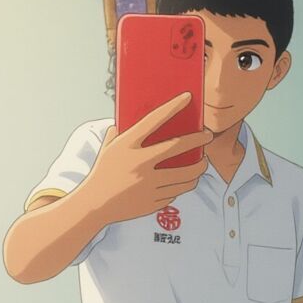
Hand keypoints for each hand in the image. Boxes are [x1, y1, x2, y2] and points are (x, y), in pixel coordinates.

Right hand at [81, 92, 211, 225]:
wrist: (94, 204)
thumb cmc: (102, 172)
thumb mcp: (109, 148)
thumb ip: (120, 132)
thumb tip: (133, 119)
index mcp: (127, 145)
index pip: (154, 119)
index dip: (172, 106)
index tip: (187, 97)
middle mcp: (140, 163)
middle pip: (178, 147)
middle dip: (198, 140)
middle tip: (208, 136)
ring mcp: (148, 184)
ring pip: (184, 175)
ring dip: (198, 168)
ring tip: (203, 163)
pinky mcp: (153, 202)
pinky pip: (175, 192)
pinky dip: (181, 186)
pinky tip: (184, 182)